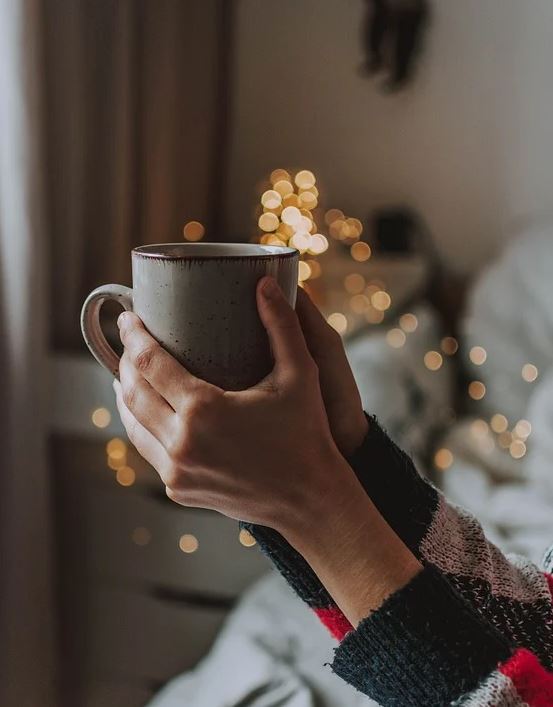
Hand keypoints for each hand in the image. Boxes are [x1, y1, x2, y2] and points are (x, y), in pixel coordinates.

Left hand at [113, 276, 356, 535]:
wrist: (310, 500)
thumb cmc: (307, 434)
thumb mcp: (300, 374)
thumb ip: (281, 325)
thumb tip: (265, 283)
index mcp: (204, 411)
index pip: (149, 364)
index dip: (133, 336)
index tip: (128, 318)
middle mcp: (181, 443)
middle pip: (132, 392)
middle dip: (125, 361)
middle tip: (130, 339)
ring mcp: (176, 471)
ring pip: (132, 423)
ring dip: (125, 393)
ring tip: (128, 370)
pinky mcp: (179, 488)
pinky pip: (146, 449)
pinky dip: (139, 424)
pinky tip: (144, 410)